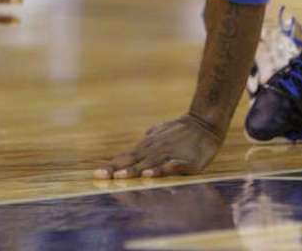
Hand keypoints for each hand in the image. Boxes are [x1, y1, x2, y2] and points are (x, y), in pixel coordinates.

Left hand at [94, 114, 224, 178]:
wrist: (204, 123)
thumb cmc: (181, 130)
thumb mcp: (160, 133)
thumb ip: (148, 140)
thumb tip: (139, 143)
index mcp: (147, 147)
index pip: (125, 158)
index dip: (111, 166)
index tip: (96, 175)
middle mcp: (154, 150)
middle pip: (132, 162)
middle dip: (116, 170)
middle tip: (101, 177)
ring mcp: (169, 154)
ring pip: (148, 164)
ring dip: (134, 170)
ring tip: (121, 177)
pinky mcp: (184, 161)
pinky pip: (170, 165)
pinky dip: (159, 170)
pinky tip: (150, 175)